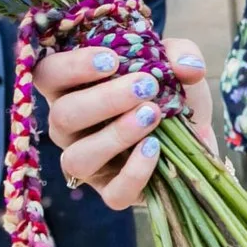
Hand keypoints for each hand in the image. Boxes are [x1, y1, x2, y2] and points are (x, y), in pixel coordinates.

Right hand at [30, 38, 209, 209]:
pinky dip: (135, 172)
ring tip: (152, 115)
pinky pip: (113, 192)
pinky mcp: (113, 191)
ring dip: (116, 135)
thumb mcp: (176, 64)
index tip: (111, 59)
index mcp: (73, 90)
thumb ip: (180, 54)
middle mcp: (71, 129)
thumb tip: (188, 68)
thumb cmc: (171, 92)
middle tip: (146, 85)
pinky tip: (155, 148)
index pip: (48, 75)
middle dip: (104, 99)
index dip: (71, 66)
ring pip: (78, 158)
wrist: (199, 134)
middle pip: (62, 116)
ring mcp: (89, 164)